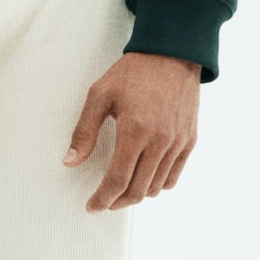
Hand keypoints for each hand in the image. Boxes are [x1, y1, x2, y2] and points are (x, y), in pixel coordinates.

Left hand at [63, 52, 201, 211]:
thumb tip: (70, 161)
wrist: (172, 54)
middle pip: (137, 190)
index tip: (92, 206)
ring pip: (156, 187)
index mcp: (135, 130)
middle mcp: (160, 141)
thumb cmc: (133, 72)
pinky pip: (173, 176)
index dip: (102, 199)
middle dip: (116, 202)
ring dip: (136, 194)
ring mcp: (177, 143)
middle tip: (103, 202)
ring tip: (121, 189)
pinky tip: (144, 179)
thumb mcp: (100, 95)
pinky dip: (157, 184)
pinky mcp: (189, 140)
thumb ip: (84, 131)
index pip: (118, 181)